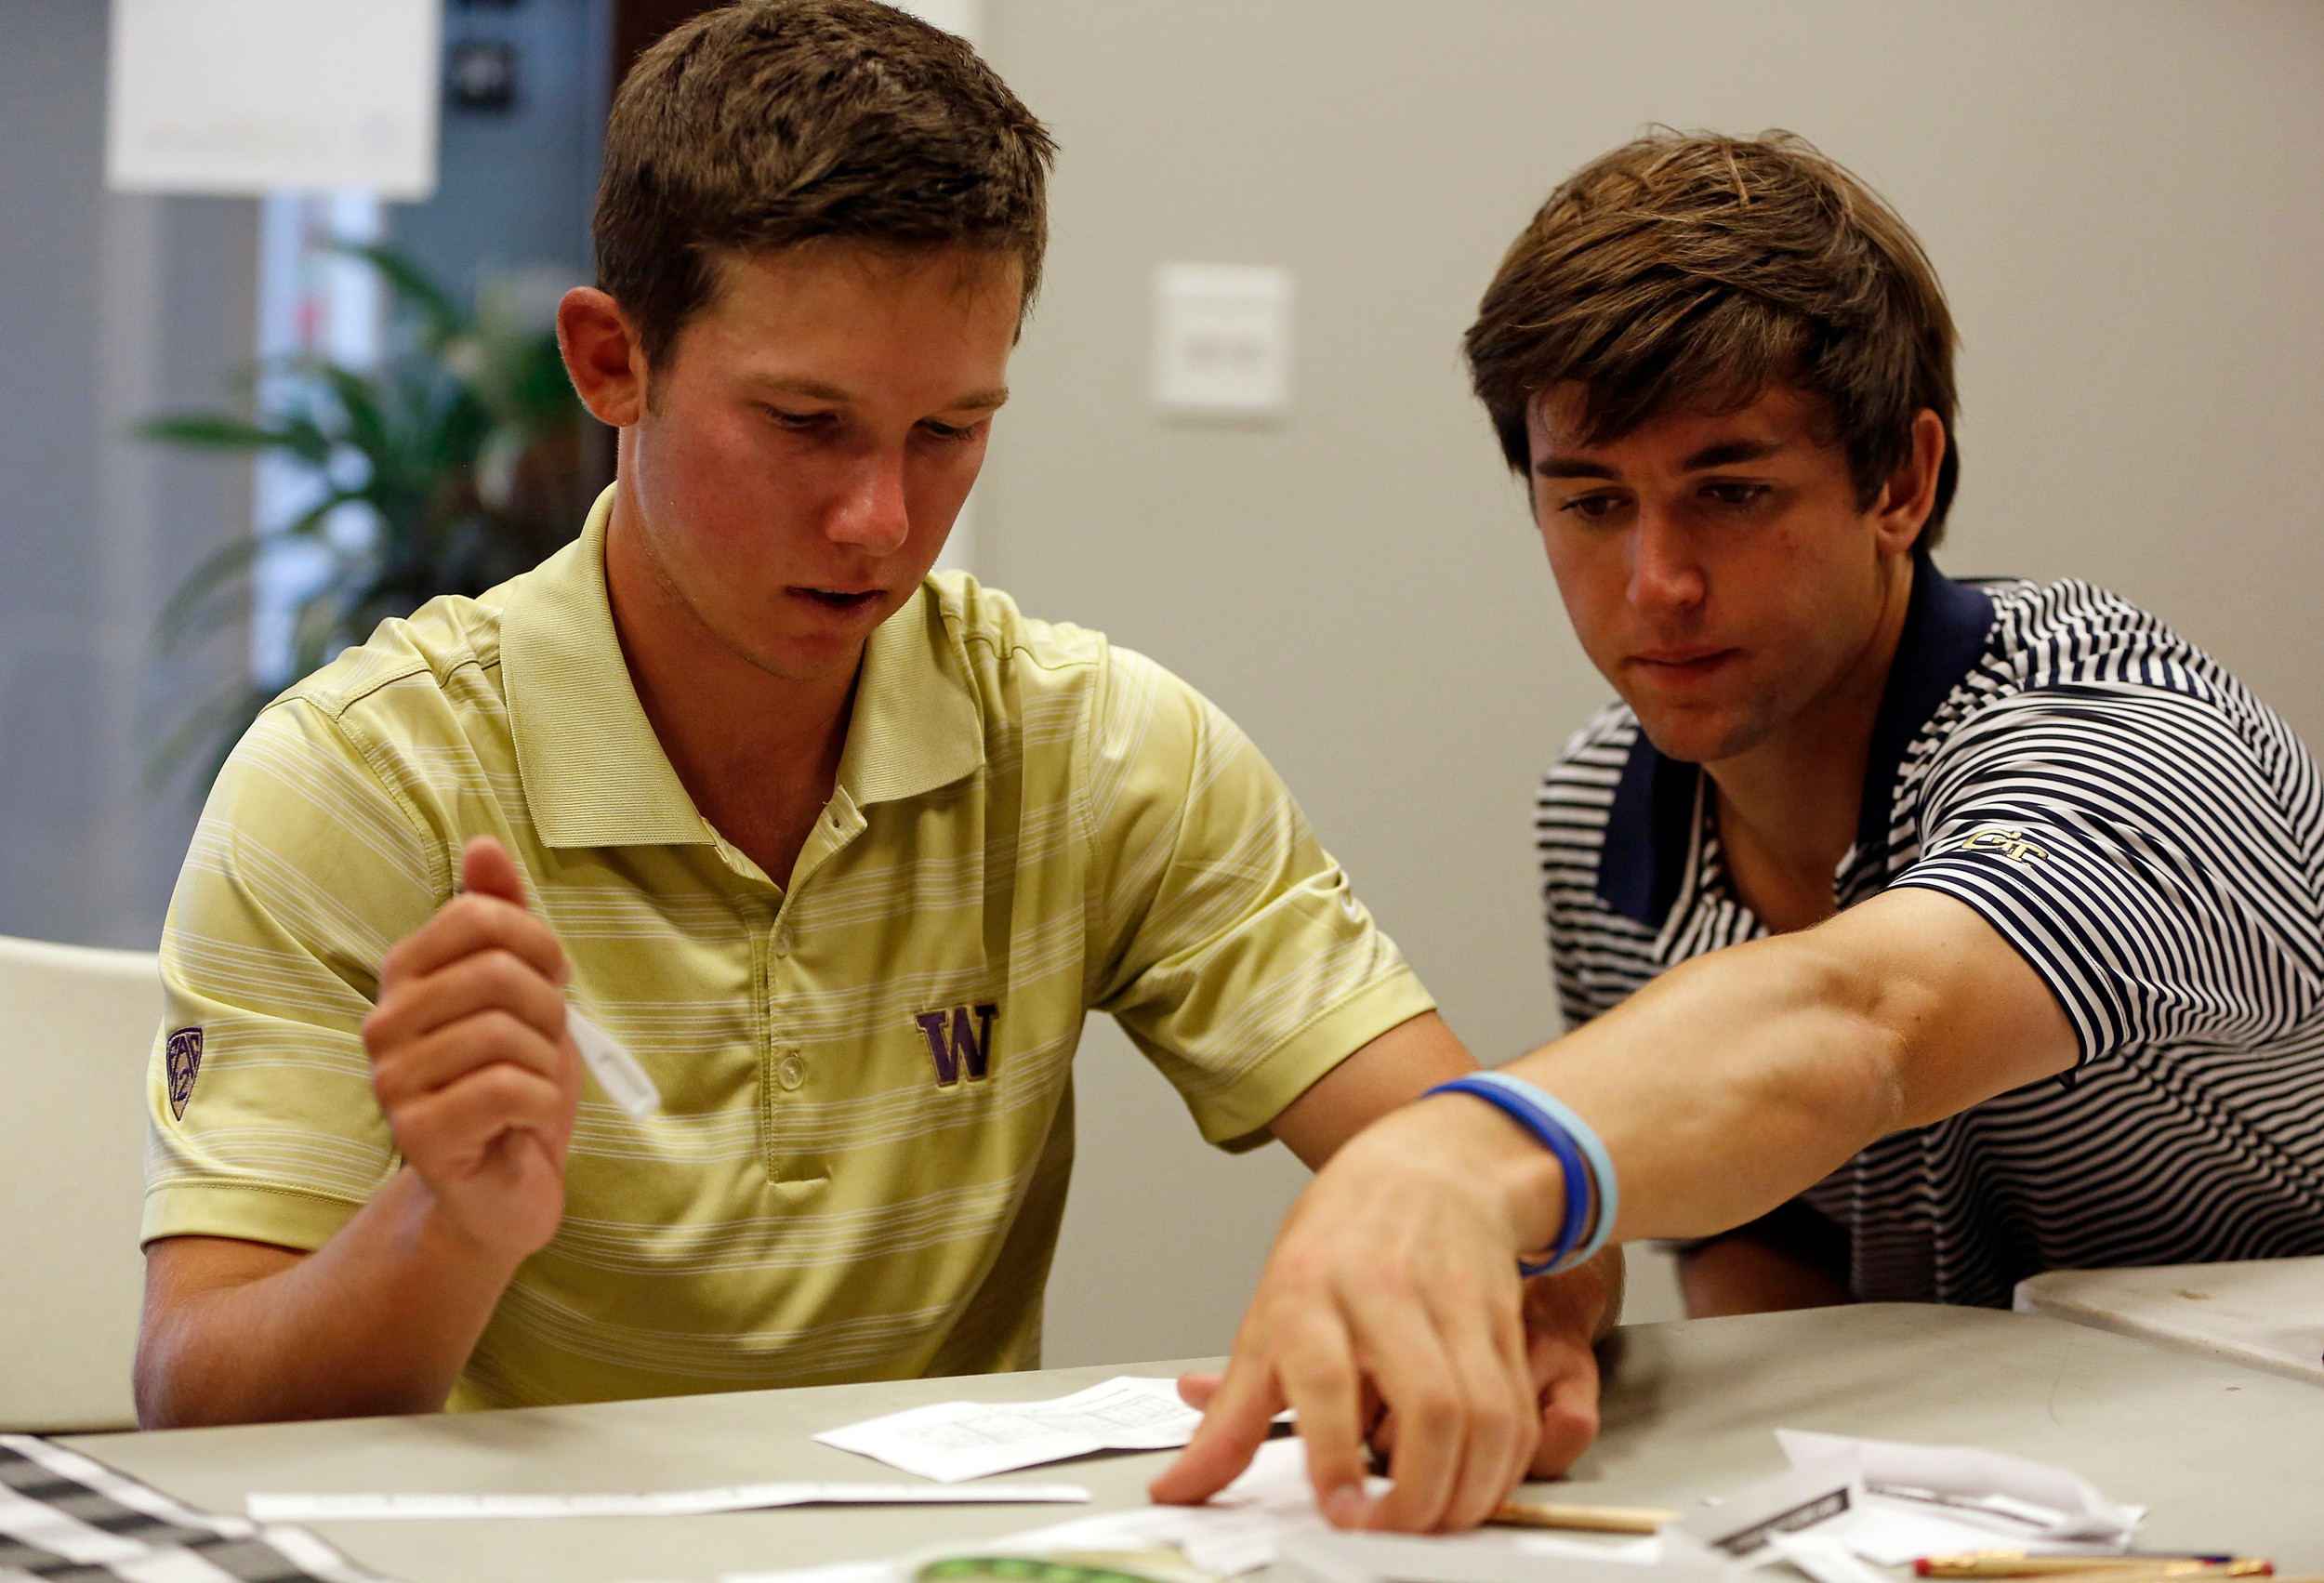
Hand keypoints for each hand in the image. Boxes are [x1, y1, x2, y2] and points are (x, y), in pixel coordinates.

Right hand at [363, 837, 580, 1263]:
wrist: (503, 1188)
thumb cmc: (514, 1084)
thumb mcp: (524, 991)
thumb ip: (505, 917)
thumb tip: (484, 844)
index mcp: (406, 976)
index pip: (479, 916)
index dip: (538, 944)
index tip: (549, 980)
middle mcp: (384, 1023)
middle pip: (496, 973)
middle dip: (549, 1009)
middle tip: (544, 1046)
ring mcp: (392, 1082)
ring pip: (505, 1034)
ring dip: (547, 1064)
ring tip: (531, 1088)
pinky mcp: (416, 1136)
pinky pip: (506, 1089)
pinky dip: (542, 1102)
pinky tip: (526, 1122)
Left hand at [1164, 1260, 1609, 1493]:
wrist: (1428, 1166)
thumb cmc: (1337, 1243)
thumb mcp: (1268, 1315)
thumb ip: (1229, 1415)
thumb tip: (1180, 1488)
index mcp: (1309, 1286)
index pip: (1324, 1373)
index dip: (1333, 1452)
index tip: (1337, 1509)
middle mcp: (1385, 1288)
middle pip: (1430, 1405)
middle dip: (1419, 1493)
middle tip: (1390, 1528)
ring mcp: (1453, 1299)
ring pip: (1486, 1414)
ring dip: (1467, 1490)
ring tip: (1432, 1519)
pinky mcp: (1503, 1317)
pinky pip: (1516, 1408)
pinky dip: (1501, 1465)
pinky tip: (1471, 1483)